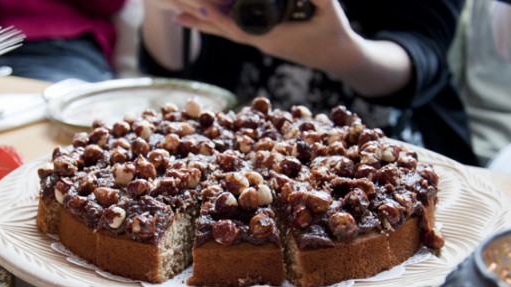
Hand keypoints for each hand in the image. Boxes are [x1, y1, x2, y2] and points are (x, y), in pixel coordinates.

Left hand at [169, 0, 411, 96]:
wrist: (338, 56)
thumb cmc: (334, 32)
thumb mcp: (330, 8)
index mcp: (272, 36)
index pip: (238, 25)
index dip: (218, 15)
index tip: (199, 6)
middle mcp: (261, 41)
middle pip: (223, 29)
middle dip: (199, 17)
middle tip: (172, 6)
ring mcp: (261, 41)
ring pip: (225, 31)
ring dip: (201, 22)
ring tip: (176, 14)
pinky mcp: (263, 39)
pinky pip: (233, 31)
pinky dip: (217, 24)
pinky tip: (204, 18)